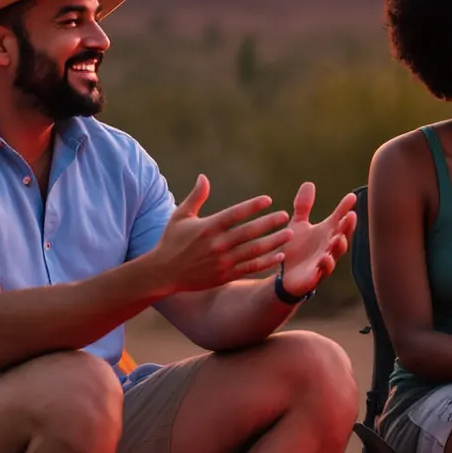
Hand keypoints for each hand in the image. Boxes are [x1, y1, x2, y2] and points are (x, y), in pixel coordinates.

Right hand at [147, 177, 287, 293]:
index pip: (234, 214)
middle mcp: (217, 244)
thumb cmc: (171, 241)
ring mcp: (222, 261)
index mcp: (207, 227)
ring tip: (289, 234)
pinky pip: (250, 268)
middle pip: (248, 232)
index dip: (252, 206)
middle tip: (285, 216)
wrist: (163, 273)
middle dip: (269, 223)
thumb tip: (204, 177)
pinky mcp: (225, 275)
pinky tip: (279, 255)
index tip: (268, 200)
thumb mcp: (180, 216)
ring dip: (273, 242)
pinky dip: (266, 262)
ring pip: (253, 251)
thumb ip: (196, 197)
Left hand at [275, 183, 358, 300]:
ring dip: (339, 246)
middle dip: (347, 227)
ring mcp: (323, 261)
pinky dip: (325, 265)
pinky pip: (322, 271)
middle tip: (351, 216)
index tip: (352, 197)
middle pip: (342, 235)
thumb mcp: (298, 225)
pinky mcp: (314, 276)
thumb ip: (303, 206)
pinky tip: (326, 258)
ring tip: (339, 237)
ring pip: (335, 253)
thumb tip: (309, 183)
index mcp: (326, 233)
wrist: (284, 277)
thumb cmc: (296, 250)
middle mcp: (328, 246)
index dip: (345, 208)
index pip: (339, 218)